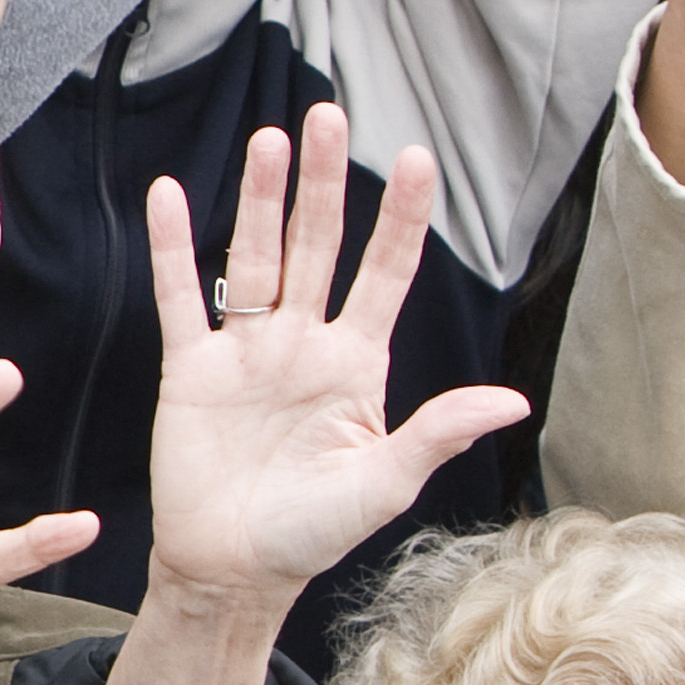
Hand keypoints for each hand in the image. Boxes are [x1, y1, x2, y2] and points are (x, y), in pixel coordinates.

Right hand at [134, 106, 535, 599]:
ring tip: (271, 139)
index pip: (386, 274)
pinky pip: (182, 297)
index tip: (420, 158)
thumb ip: (435, 432)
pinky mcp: (193, 370)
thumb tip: (512, 397)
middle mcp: (304, 345)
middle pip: (318, 246)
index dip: (402, 219)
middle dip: (326, 183)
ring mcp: (247, 353)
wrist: (233, 569)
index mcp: (357, 367)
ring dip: (262, 200)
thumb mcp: (385, 484)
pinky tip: (173, 197)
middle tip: (331, 115)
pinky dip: (175, 247)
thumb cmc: (314, 533)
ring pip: (256, 258)